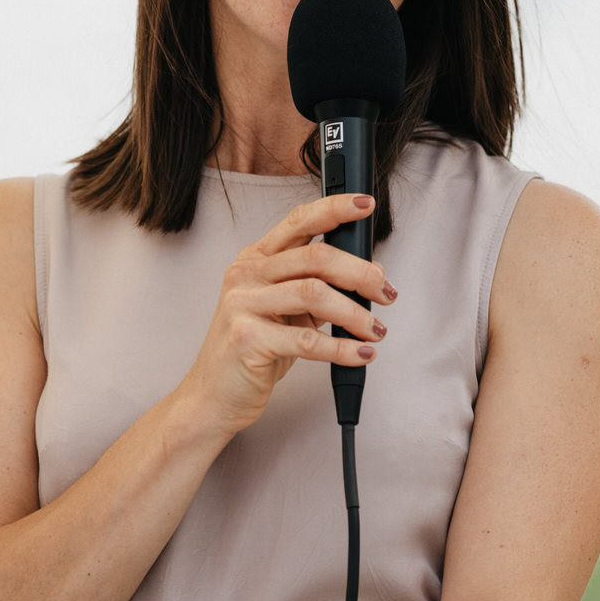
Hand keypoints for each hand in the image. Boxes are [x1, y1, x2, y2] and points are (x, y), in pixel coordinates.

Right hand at [179, 194, 395, 438]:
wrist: (213, 395)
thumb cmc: (252, 350)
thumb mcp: (285, 311)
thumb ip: (318, 287)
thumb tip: (369, 273)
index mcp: (255, 259)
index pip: (298, 221)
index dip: (334, 209)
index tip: (365, 205)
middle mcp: (246, 275)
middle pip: (316, 257)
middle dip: (361, 273)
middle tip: (386, 292)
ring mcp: (243, 304)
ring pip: (315, 294)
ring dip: (355, 314)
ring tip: (375, 331)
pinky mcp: (248, 339)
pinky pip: (308, 340)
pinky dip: (342, 348)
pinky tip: (360, 354)